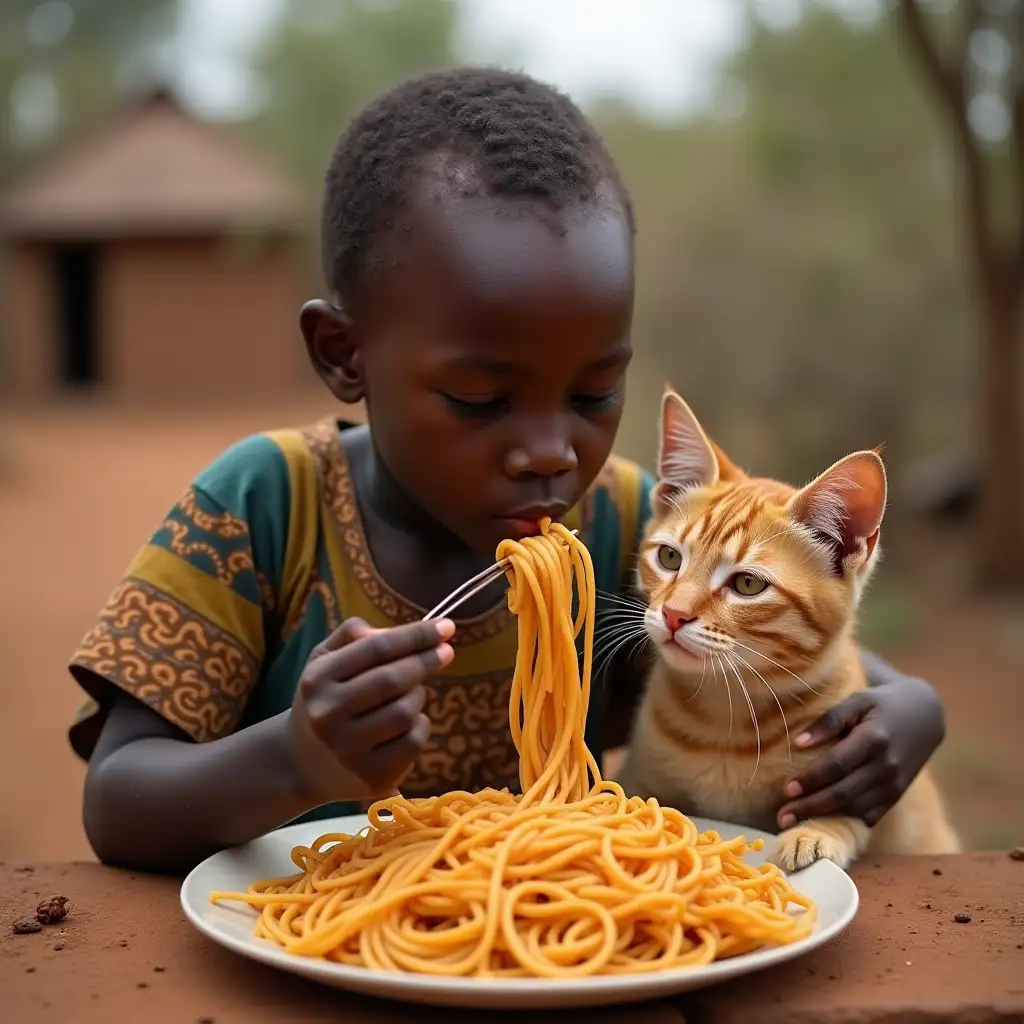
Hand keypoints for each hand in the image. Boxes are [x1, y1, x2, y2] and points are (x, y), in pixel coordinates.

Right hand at [288, 617, 454, 802]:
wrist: (301, 764)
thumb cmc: (326, 700)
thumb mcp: (324, 660)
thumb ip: (353, 635)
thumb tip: (395, 633)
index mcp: (317, 680)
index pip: (375, 649)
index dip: (415, 635)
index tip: (446, 626)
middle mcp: (327, 716)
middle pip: (392, 679)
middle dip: (426, 661)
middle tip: (445, 651)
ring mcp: (348, 751)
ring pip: (406, 711)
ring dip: (418, 696)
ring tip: (410, 693)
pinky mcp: (372, 777)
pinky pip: (414, 742)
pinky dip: (420, 725)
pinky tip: (408, 723)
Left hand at [777, 675, 944, 828]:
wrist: (925, 715)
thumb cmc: (881, 704)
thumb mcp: (857, 700)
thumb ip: (829, 720)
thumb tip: (797, 743)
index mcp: (874, 739)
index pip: (837, 764)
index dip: (811, 778)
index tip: (786, 789)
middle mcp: (886, 766)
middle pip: (844, 792)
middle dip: (811, 806)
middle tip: (782, 817)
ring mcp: (894, 784)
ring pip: (856, 808)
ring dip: (824, 817)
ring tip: (794, 823)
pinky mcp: (897, 794)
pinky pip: (870, 814)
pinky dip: (846, 820)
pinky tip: (823, 823)